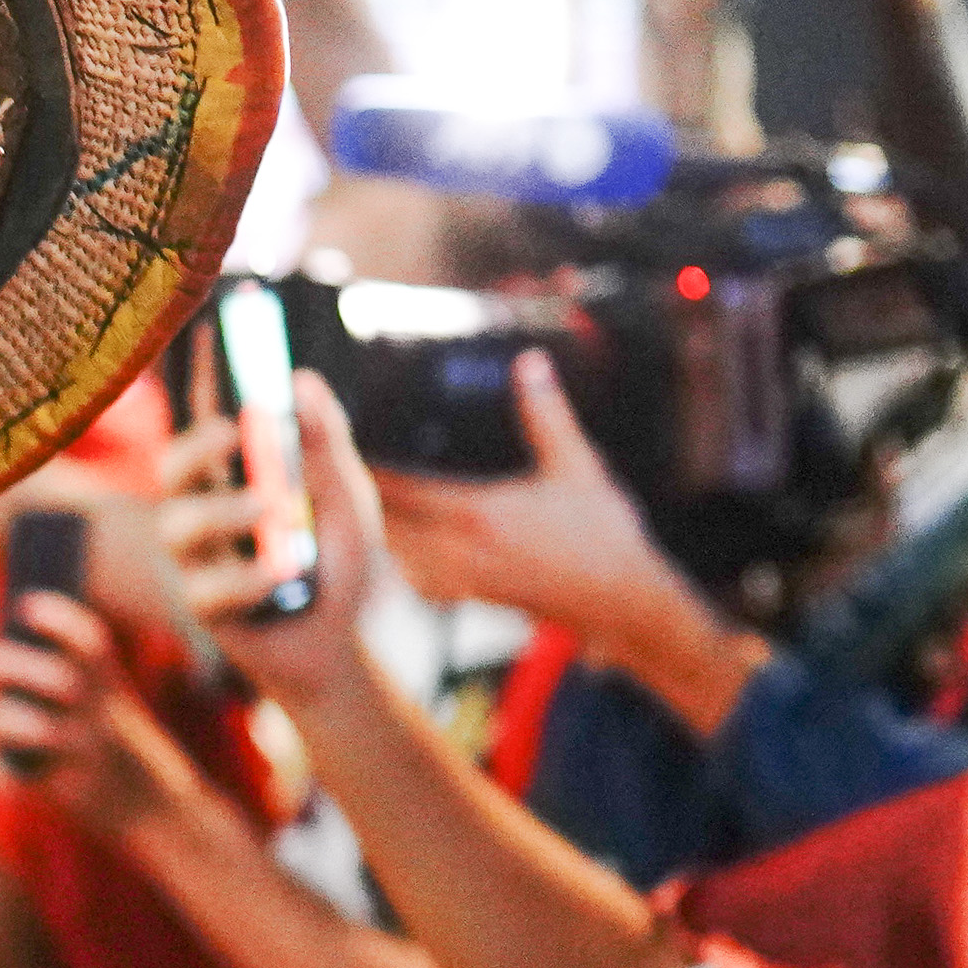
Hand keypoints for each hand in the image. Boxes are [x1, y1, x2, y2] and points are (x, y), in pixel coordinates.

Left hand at [0, 593, 205, 836]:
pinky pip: (17, 780)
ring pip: (33, 729)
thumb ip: (78, 670)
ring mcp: (85, 757)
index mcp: (111, 689)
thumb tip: (14, 637)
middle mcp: (100, 718)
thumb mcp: (114, 699)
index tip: (25, 605)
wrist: (161, 813)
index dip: (58, 620)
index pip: (91, 644)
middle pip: (58, 680)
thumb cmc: (123, 745)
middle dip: (8, 662)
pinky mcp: (66, 794)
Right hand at [154, 371, 380, 699]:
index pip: (212, 415)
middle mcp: (206, 508)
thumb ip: (324, 442)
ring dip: (225, 510)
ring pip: (178, 524)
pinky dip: (249, 577)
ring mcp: (199, 558)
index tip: (211, 328)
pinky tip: (284, 577)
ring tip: (272, 508)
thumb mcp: (345, 495)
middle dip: (199, 444)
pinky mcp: (203, 607)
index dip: (205, 375)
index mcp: (236, 472)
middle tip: (238, 430)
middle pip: (172, 465)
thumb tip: (301, 378)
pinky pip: (208, 586)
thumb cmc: (340, 564)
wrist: (349, 642)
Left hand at [364, 348, 678, 638]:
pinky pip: (420, 581)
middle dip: (364, 499)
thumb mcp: (577, 466)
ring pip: (398, 556)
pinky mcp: (474, 598)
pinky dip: (405, 562)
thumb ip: (547, 414)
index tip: (347, 445)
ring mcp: (464, 580)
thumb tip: (530, 364)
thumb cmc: (604, 536)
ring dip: (381, 531)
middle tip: (345, 470)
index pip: (400, 489)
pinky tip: (405, 546)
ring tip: (365, 502)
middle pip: (386, 525)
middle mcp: (460, 551)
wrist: (623, 604)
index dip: (368, 467)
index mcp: (477, 513)